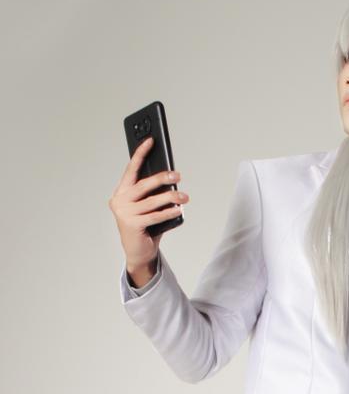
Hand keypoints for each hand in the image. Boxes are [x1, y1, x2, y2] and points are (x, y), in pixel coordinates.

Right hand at [108, 135, 189, 274]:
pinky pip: (154, 216)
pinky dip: (168, 212)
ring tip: (184, 196)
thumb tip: (169, 178)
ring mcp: (124, 214)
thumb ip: (151, 193)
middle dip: (162, 178)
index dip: (140, 154)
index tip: (151, 140)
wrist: (137, 253)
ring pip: (152, 202)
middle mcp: (119, 201)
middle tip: (177, 175)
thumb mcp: (146, 206)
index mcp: (121, 192)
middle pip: (143, 185)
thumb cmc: (144, 226)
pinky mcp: (132, 225)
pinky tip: (178, 209)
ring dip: (170, 198)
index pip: (131, 169)